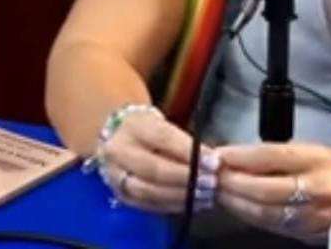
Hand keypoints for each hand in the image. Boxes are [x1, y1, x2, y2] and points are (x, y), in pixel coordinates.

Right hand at [95, 110, 219, 214]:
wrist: (118, 137)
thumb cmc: (149, 129)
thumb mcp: (163, 124)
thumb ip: (184, 141)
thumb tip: (211, 160)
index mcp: (133, 125)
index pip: (163, 138)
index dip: (190, 152)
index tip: (214, 162)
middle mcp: (119, 150)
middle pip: (154, 169)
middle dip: (186, 178)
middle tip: (211, 182)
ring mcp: (115, 175)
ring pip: (149, 191)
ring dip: (180, 196)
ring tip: (204, 196)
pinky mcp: (120, 194)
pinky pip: (147, 204)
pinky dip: (172, 205)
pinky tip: (191, 203)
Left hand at [215, 142, 330, 240]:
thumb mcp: (313, 151)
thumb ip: (277, 155)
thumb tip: (238, 157)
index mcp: (318, 161)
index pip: (272, 156)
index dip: (241, 156)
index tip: (218, 154)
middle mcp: (316, 190)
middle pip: (264, 189)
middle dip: (232, 183)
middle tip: (210, 176)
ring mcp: (313, 216)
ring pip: (265, 212)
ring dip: (236, 202)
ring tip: (218, 191)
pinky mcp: (309, 235)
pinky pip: (273, 226)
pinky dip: (251, 216)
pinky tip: (238, 207)